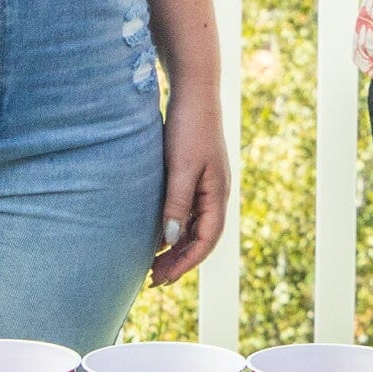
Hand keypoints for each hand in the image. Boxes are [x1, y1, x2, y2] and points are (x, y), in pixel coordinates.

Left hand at [149, 94, 229, 287]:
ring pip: (194, 226)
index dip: (186, 262)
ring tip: (154, 264)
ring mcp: (207, 184)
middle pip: (201, 237)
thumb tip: (171, 239)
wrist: (194, 92)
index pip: (207, 240)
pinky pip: (187, 211)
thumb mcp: (181, 168)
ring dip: (176, 247)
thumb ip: (177, 203)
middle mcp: (216, 193)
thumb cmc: (189, 127)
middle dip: (179, 261)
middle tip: (154, 280)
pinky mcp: (195, 174)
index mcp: (218, 194)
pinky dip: (174, 227)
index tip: (163, 278)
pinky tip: (157, 233)